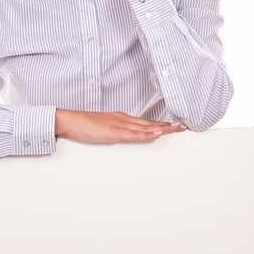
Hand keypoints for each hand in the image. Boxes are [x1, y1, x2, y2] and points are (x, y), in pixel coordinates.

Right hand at [55, 109, 186, 143]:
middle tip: (184, 126)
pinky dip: (147, 133)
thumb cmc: (83, 124)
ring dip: (162, 128)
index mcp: (121, 118)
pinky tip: (156, 133)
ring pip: (146, 127)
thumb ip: (114, 130)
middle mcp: (123, 119)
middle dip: (167, 125)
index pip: (145, 121)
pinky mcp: (114, 132)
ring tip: (177, 129)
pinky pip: (133, 134)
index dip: (160, 124)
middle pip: (150, 123)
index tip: (173, 125)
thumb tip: (123, 135)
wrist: (70, 120)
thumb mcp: (103, 127)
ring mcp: (119, 125)